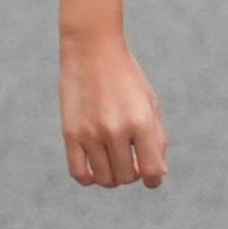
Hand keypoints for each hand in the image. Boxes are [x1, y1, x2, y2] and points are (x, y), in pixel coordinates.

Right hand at [59, 34, 168, 187]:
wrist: (92, 49)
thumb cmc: (126, 76)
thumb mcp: (150, 102)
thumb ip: (156, 138)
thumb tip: (154, 173)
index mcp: (141, 121)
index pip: (151, 170)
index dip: (154, 179)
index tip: (152, 177)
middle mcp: (116, 130)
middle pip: (127, 177)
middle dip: (133, 174)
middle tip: (131, 161)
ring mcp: (91, 133)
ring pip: (105, 179)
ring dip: (113, 177)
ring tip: (114, 162)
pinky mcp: (70, 134)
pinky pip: (79, 173)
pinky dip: (89, 179)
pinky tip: (95, 170)